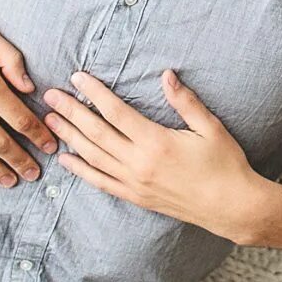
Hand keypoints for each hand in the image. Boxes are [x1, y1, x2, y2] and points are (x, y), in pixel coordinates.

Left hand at [43, 70, 270, 241]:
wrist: (231, 207)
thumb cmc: (225, 164)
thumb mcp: (210, 127)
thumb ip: (185, 101)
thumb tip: (166, 75)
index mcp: (156, 142)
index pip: (116, 112)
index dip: (94, 94)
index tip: (77, 78)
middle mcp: (139, 163)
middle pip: (97, 133)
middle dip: (71, 112)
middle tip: (50, 95)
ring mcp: (134, 183)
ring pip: (93, 157)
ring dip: (69, 137)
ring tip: (51, 120)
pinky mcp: (136, 197)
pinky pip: (101, 182)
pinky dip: (81, 171)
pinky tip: (66, 159)